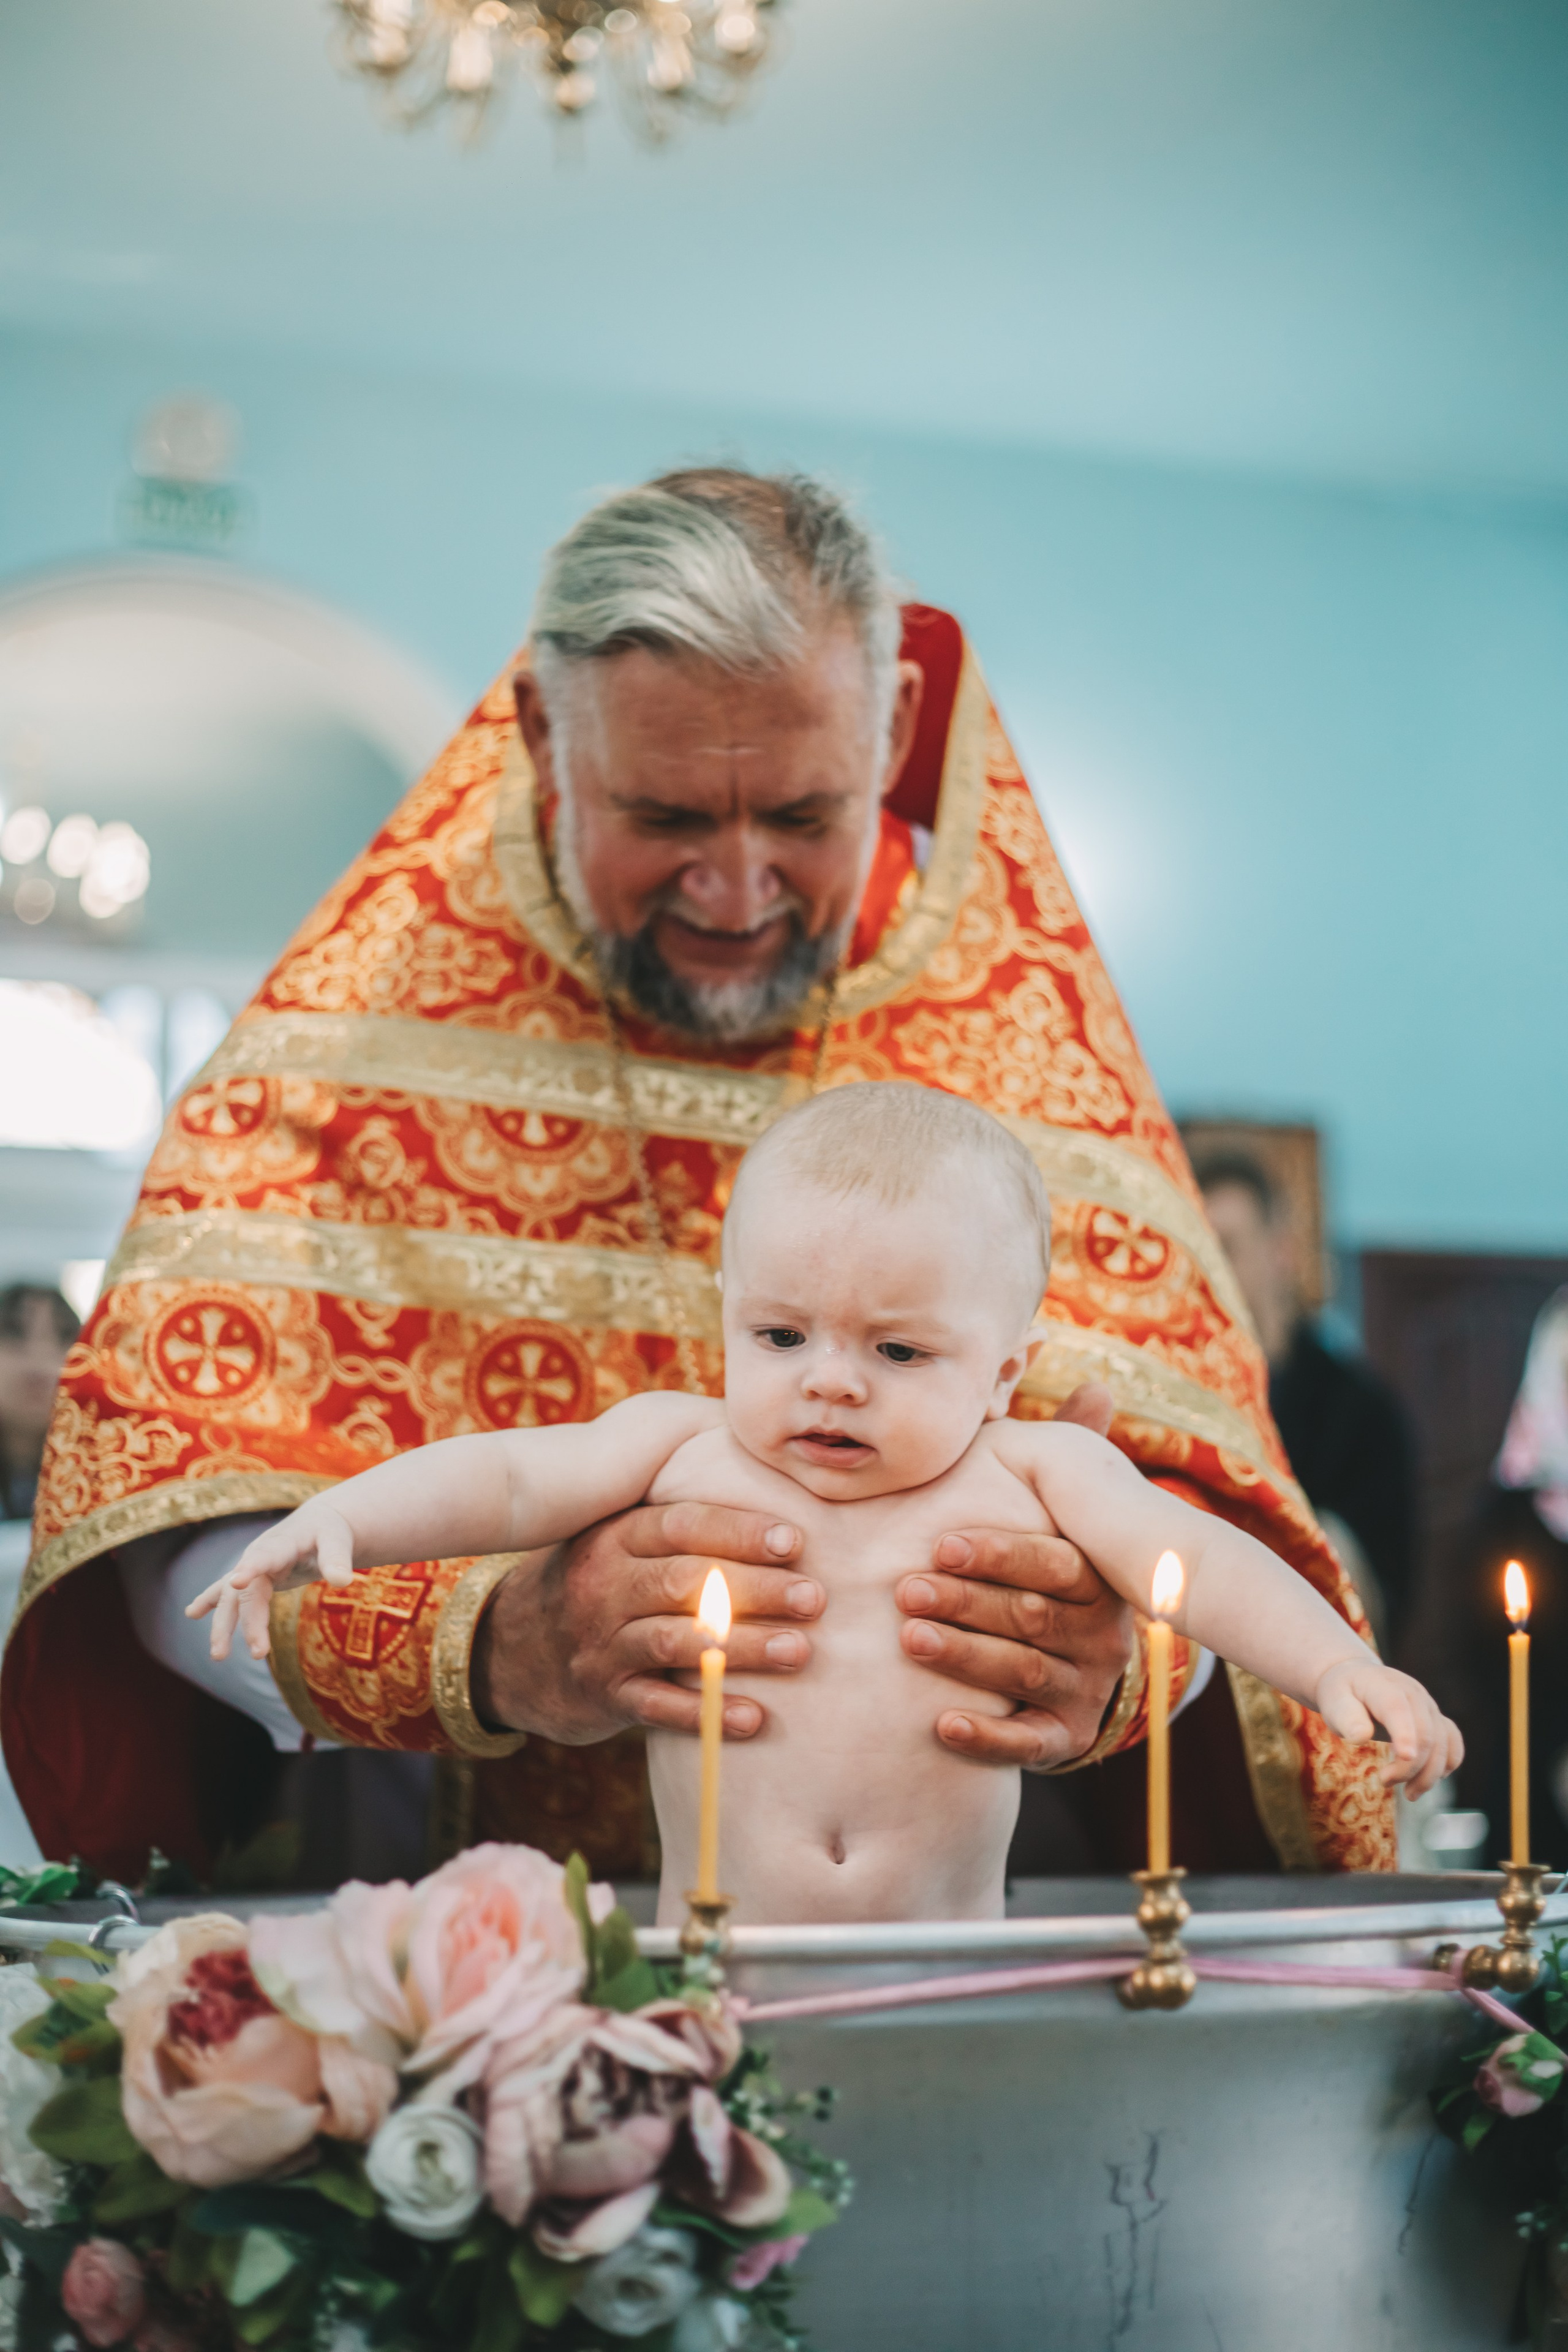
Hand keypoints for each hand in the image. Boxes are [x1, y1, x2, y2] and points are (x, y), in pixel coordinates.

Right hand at [185, 1500, 354, 1661]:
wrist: (317, 1522)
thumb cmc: (329, 1532)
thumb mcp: (338, 1541)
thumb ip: (338, 1560)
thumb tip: (343, 1582)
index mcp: (281, 1544)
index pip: (264, 1558)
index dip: (251, 1570)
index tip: (236, 1582)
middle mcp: (259, 1555)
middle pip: (249, 1592)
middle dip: (250, 1622)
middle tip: (260, 1653)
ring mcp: (250, 1566)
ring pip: (232, 1598)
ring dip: (223, 1625)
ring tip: (218, 1656)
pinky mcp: (251, 1577)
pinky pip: (225, 1591)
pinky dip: (208, 1601)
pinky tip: (191, 1613)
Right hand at [472, 1501, 823, 1744]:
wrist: (507, 1652)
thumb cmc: (593, 1583)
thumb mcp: (612, 1537)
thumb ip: (672, 1516)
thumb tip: (755, 1463)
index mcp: (612, 1536)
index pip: (681, 1525)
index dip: (739, 1530)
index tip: (795, 1540)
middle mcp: (602, 1586)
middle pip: (687, 1582)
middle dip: (756, 1589)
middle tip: (815, 1598)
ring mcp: (600, 1644)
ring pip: (678, 1642)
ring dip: (744, 1647)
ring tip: (801, 1650)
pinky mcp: (602, 1697)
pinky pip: (658, 1707)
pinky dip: (707, 1713)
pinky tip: (754, 1719)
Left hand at [896, 1382, 1134, 1768]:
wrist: (1070, 1658)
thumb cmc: (1042, 1566)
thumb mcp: (1057, 1511)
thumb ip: (1066, 1457)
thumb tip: (1100, 1384)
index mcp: (1096, 1576)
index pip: (1054, 1563)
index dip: (999, 1553)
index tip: (939, 1542)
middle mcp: (1101, 1633)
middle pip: (1032, 1618)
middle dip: (966, 1603)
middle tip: (905, 1590)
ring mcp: (1085, 1687)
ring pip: (1024, 1675)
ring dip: (964, 1657)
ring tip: (908, 1639)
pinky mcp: (1067, 1737)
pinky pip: (1032, 1744)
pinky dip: (988, 1738)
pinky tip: (942, 1727)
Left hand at [1315, 1658, 1462, 1797]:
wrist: (1355, 1678)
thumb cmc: (1341, 1694)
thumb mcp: (1332, 1700)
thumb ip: (1345, 1717)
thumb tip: (1361, 1737)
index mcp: (1384, 1686)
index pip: (1398, 1709)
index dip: (1404, 1733)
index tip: (1404, 1757)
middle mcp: (1413, 1693)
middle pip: (1425, 1733)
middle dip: (1410, 1766)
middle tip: (1385, 1781)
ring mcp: (1428, 1705)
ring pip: (1443, 1742)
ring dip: (1429, 1774)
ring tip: (1409, 1794)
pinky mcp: (1436, 1718)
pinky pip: (1453, 1741)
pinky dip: (1447, 1763)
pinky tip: (1427, 1779)